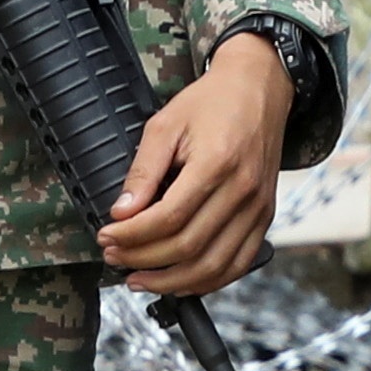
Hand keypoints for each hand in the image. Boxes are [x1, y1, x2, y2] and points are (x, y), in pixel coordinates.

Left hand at [95, 35, 295, 296]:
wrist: (259, 89)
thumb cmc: (211, 102)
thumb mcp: (166, 124)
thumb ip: (143, 171)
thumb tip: (122, 212)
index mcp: (217, 163)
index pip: (169, 218)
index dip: (132, 235)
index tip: (106, 235)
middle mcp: (243, 191)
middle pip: (188, 247)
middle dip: (143, 259)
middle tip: (114, 256)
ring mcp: (258, 208)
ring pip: (213, 265)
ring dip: (171, 281)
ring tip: (138, 279)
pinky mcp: (265, 217)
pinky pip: (238, 264)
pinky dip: (206, 281)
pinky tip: (179, 281)